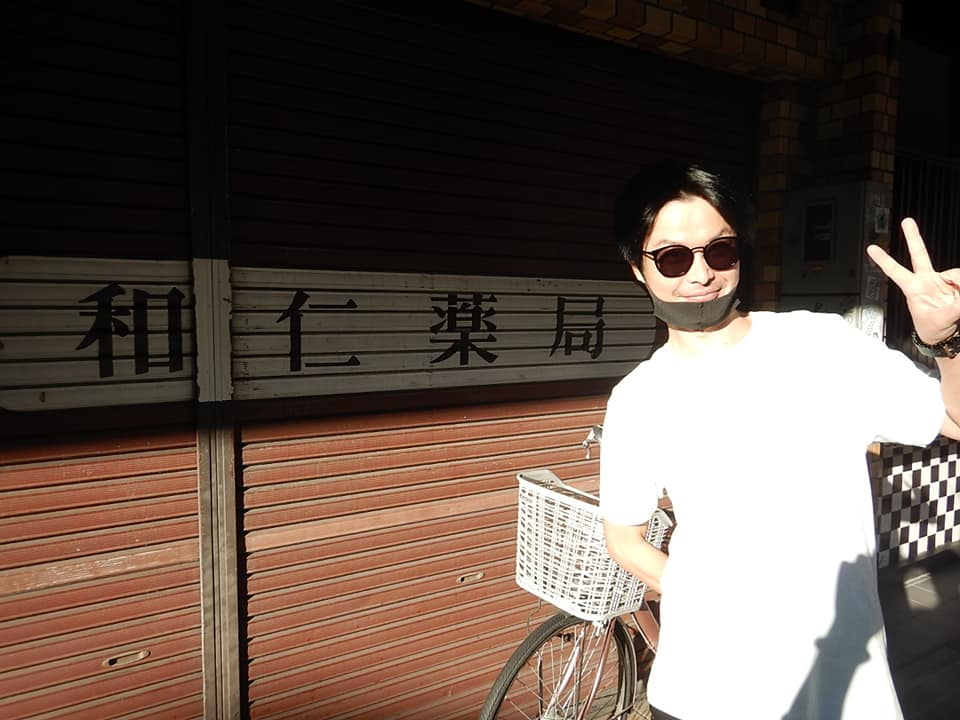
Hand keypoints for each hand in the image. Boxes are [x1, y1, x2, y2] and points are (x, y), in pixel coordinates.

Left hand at [866, 217, 959, 344]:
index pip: (896, 272)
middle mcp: (927, 281)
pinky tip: (959, 296)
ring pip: (955, 274)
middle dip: (913, 238)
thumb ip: (955, 305)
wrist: (946, 337)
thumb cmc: (934, 329)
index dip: (884, 260)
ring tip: (957, 301)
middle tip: (906, 221)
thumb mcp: (941, 319)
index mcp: (914, 290)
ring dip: (959, 286)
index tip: (871, 248)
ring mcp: (942, 281)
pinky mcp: (957, 284)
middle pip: (920, 255)